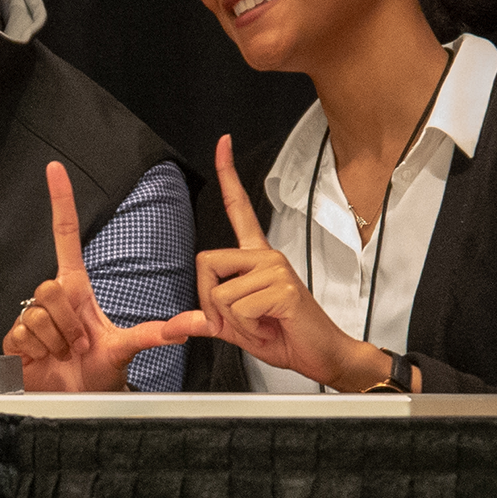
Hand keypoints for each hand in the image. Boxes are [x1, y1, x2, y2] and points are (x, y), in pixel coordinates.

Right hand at [0, 161, 195, 390]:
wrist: (73, 401)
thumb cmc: (98, 370)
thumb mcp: (129, 346)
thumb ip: (161, 332)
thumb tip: (200, 324)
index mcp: (77, 288)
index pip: (66, 236)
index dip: (61, 202)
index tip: (55, 169)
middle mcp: (54, 298)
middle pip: (50, 287)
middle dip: (70, 323)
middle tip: (81, 345)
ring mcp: (32, 316)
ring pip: (38, 312)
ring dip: (57, 340)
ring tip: (65, 354)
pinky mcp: (14, 337)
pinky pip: (24, 332)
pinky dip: (39, 351)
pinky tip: (44, 359)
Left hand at [179, 134, 389, 391]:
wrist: (322, 356)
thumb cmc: (284, 335)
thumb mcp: (236, 329)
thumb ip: (206, 321)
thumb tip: (174, 325)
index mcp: (256, 258)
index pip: (239, 208)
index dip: (228, 174)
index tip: (223, 141)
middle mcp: (266, 256)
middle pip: (204, 262)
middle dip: (210, 302)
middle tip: (241, 319)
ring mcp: (276, 269)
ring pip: (219, 294)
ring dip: (233, 322)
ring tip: (262, 324)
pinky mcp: (283, 289)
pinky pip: (238, 309)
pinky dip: (248, 330)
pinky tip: (271, 326)